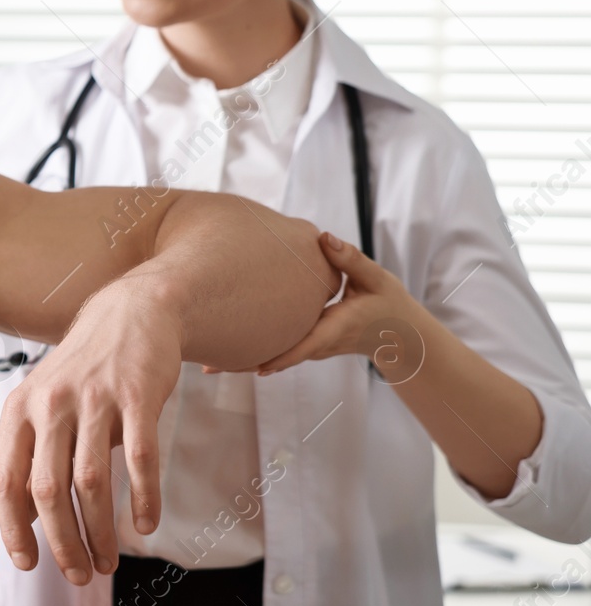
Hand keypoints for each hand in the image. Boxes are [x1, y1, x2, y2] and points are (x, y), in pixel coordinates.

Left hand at [0, 279, 183, 585]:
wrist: (131, 312)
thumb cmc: (85, 369)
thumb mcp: (43, 403)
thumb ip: (32, 454)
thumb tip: (26, 519)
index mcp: (20, 409)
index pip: (5, 480)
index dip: (13, 528)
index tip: (28, 563)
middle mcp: (50, 403)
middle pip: (47, 490)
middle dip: (62, 543)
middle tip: (80, 574)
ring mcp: (94, 399)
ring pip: (89, 483)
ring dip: (100, 531)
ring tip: (109, 560)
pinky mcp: (137, 396)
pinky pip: (139, 459)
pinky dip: (143, 498)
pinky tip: (145, 523)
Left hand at [202, 231, 420, 377]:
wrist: (399, 333)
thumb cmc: (388, 302)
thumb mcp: (375, 278)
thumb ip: (350, 259)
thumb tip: (324, 238)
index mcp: (336, 327)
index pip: (305, 345)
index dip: (280, 356)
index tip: (254, 365)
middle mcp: (320, 343)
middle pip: (279, 357)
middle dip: (245, 362)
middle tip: (209, 366)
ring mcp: (312, 348)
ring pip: (274, 358)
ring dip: (243, 362)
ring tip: (206, 365)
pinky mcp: (307, 345)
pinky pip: (278, 352)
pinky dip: (253, 355)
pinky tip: (224, 356)